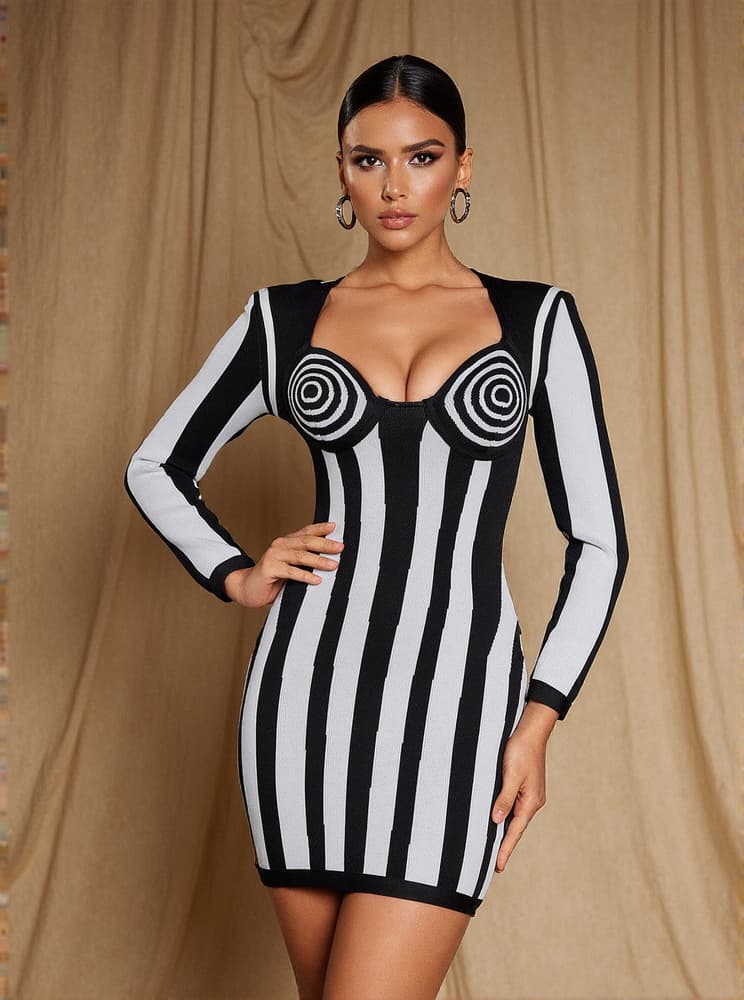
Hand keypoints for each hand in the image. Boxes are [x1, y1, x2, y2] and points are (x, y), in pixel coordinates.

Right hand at [223, 520, 343, 607]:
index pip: (306, 532)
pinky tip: (316, 580)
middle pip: (306, 542)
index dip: (320, 528)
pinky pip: (291, 572)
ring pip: (300, 556)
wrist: (247, 588)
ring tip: (333, 565)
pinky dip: (305, 575)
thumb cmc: (272, 579)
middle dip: (325, 544)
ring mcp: (274, 556)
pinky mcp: (270, 568)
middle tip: (340, 548)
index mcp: (286, 542)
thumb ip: (304, 562)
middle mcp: (280, 545)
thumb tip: (330, 560)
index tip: (334, 527)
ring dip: (319, 560)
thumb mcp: (290, 567)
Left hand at [491, 702, 556, 872]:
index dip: (505, 849)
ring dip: (506, 832)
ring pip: (516, 818)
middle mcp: (532, 802)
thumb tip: (496, 821)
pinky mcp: (526, 787)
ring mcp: (531, 795)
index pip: (515, 831)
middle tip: (495, 865)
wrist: (531, 732)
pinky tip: (500, 821)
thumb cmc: (520, 751)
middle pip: (516, 828)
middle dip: (506, 845)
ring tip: (495, 848)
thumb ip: (504, 798)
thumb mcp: (510, 775)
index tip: (498, 867)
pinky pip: (515, 808)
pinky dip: (507, 818)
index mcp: (530, 802)